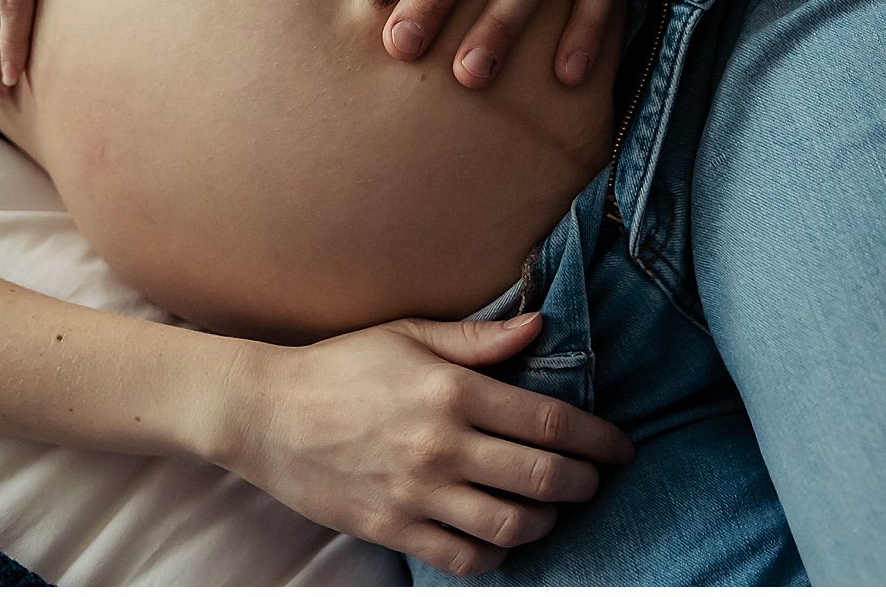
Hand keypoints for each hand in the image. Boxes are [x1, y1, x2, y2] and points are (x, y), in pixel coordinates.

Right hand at [216, 313, 635, 577]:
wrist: (266, 413)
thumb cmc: (339, 366)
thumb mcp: (407, 334)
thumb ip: (477, 339)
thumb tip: (539, 326)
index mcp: (452, 391)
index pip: (552, 423)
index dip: (599, 439)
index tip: (620, 447)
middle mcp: (442, 446)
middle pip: (544, 478)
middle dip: (585, 483)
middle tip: (593, 479)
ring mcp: (418, 493)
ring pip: (513, 526)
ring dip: (546, 521)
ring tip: (549, 507)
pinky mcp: (394, 528)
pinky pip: (465, 558)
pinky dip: (496, 554)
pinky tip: (500, 536)